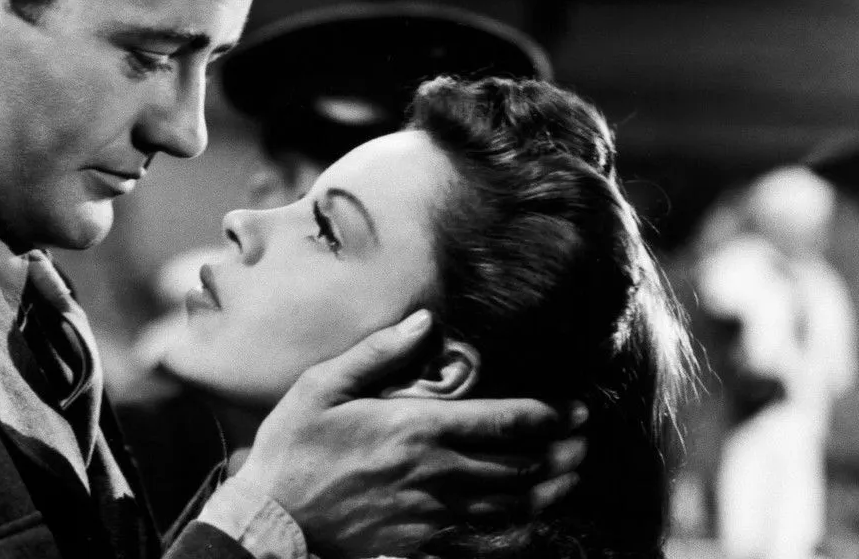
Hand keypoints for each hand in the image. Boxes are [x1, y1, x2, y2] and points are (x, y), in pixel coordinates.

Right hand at [235, 311, 586, 557]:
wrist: (273, 520)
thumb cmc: (293, 449)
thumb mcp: (322, 386)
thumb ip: (378, 353)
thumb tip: (423, 322)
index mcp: (417, 429)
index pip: (504, 420)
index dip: (548, 414)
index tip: (574, 408)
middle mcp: (436, 474)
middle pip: (520, 465)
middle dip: (560, 451)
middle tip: (584, 440)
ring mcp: (433, 515)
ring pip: (512, 504)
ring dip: (549, 489)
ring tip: (572, 475)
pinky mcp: (423, 545)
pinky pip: (486, 540)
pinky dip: (518, 529)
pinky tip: (531, 520)